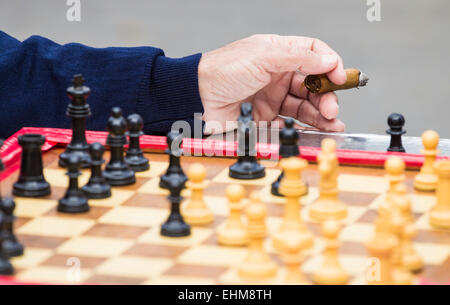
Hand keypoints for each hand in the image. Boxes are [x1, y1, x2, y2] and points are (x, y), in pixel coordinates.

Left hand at [198, 34, 346, 132]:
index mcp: (279, 54)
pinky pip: (289, 124)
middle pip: (313, 85)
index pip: (313, 54)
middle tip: (331, 110)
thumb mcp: (264, 56)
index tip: (339, 78)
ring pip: (304, 106)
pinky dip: (303, 128)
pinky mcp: (265, 118)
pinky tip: (314, 131)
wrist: (197, 97)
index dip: (330, 65)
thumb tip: (329, 59)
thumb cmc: (224, 70)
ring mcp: (272, 97)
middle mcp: (278, 75)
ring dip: (320, 115)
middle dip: (326, 97)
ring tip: (332, 124)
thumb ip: (299, 57)